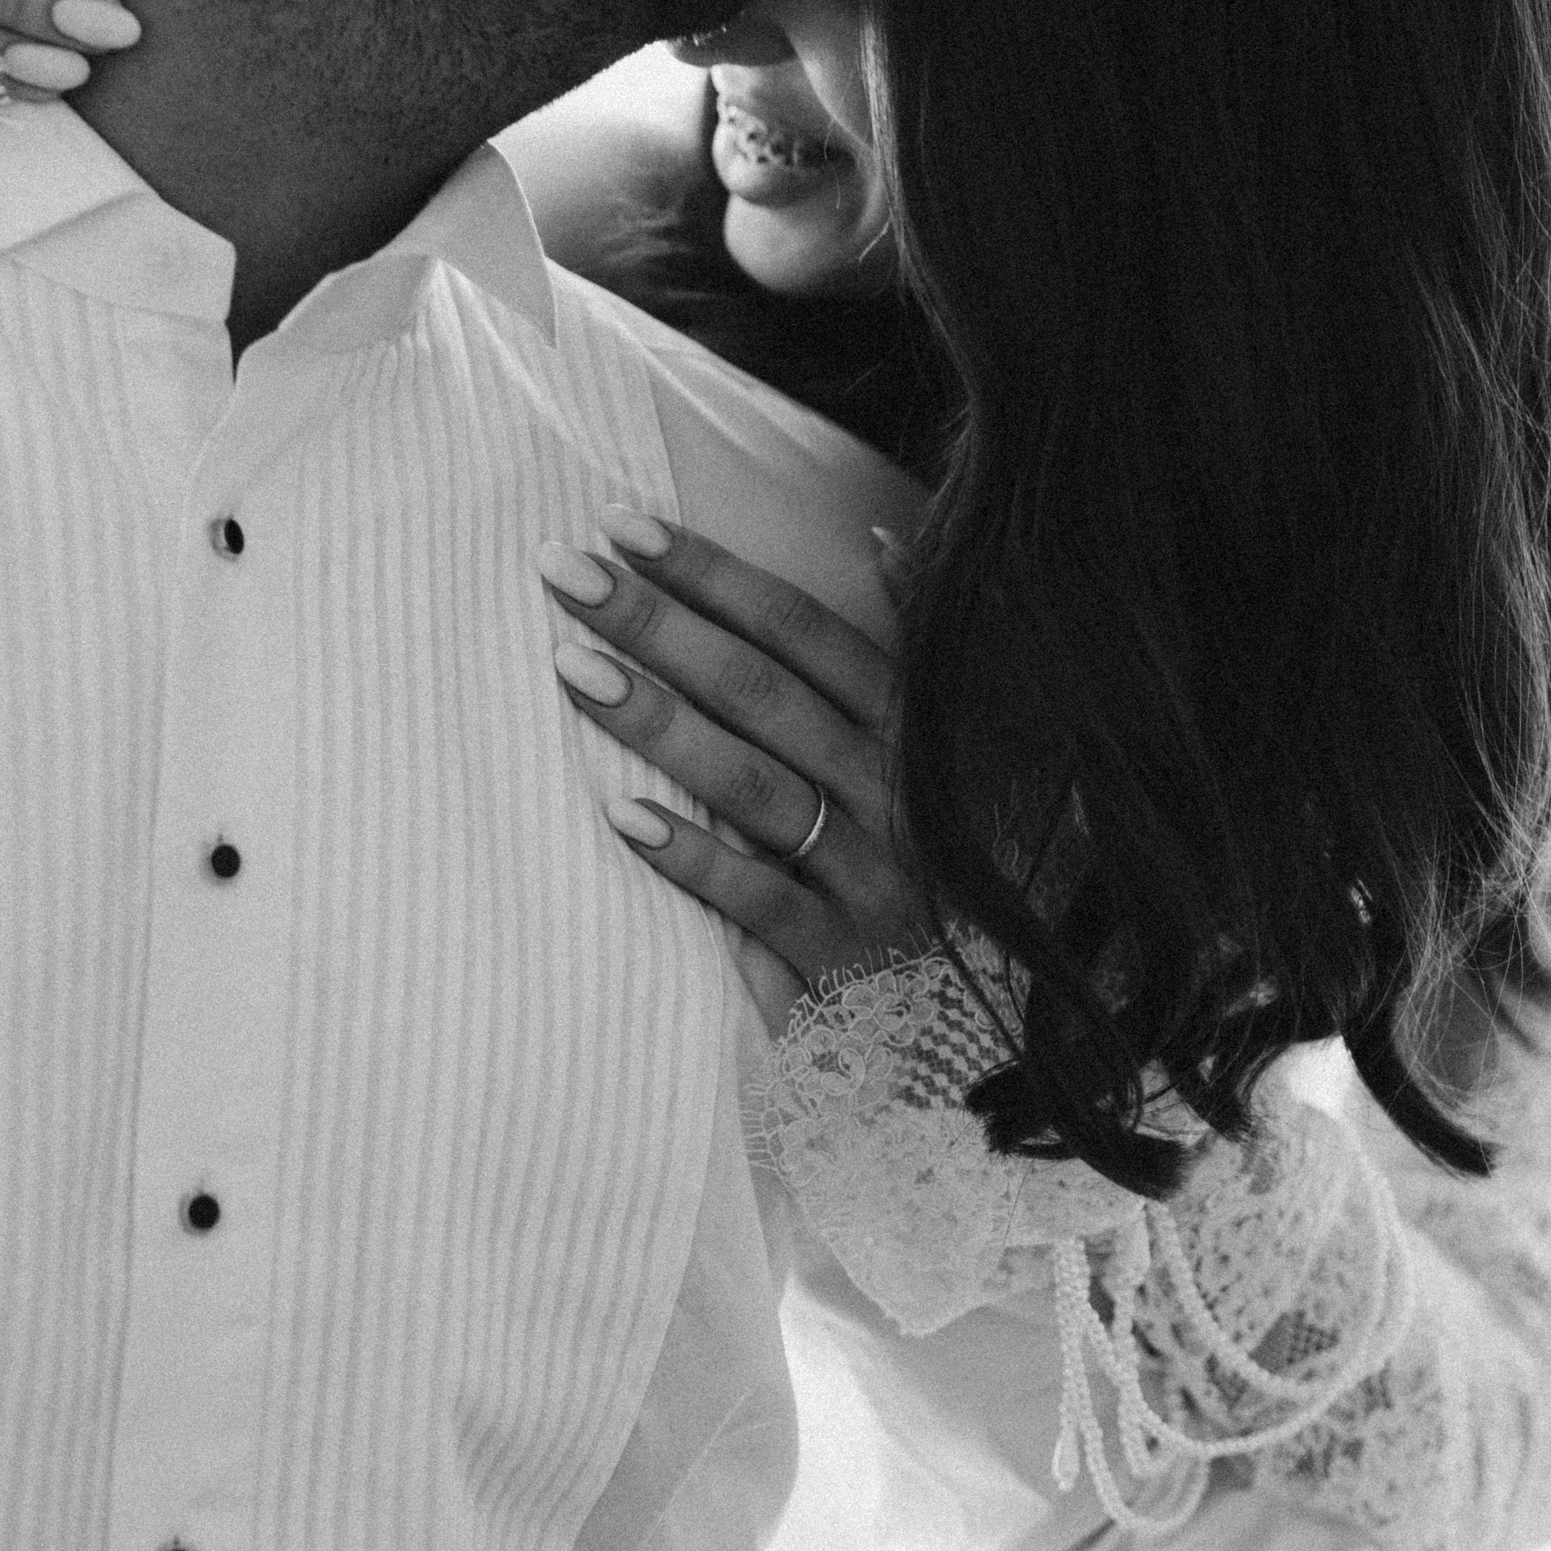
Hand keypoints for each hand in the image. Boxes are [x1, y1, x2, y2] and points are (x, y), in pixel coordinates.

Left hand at [538, 506, 936, 990]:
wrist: (984, 1023)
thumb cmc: (950, 864)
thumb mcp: (960, 746)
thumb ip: (917, 645)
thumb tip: (879, 538)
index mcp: (914, 730)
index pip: (803, 630)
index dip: (714, 574)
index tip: (626, 527)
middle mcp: (894, 793)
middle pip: (762, 691)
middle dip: (660, 624)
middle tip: (566, 572)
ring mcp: (869, 878)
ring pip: (752, 784)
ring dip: (659, 721)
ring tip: (571, 667)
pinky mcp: (840, 961)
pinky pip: (759, 903)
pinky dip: (695, 860)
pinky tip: (625, 818)